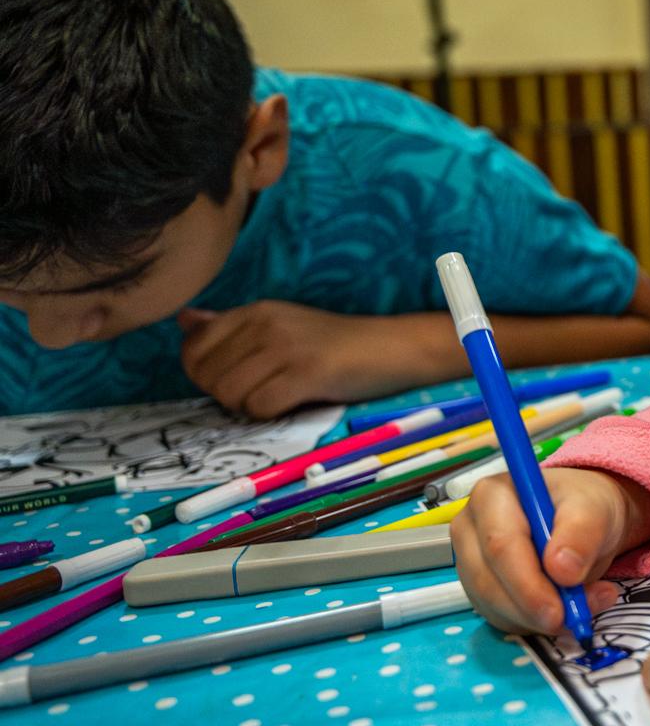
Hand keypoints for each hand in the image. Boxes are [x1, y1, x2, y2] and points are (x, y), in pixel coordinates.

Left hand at [177, 302, 431, 418]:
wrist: (390, 348)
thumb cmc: (334, 344)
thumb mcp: (279, 324)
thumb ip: (230, 325)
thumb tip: (184, 319)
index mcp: (255, 310)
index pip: (193, 348)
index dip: (205, 374)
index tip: (237, 378)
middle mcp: (265, 323)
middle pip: (207, 377)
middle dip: (227, 394)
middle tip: (262, 391)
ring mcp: (286, 347)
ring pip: (229, 394)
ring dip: (249, 407)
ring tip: (278, 397)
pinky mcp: (308, 373)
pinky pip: (260, 407)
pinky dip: (272, 414)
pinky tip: (293, 403)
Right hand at [451, 467, 649, 634]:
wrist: (586, 521)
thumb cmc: (585, 507)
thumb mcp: (595, 510)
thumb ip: (582, 533)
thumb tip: (563, 570)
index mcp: (492, 496)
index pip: (500, 545)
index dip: (527, 583)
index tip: (558, 609)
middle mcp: (472, 528)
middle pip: (488, 579)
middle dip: (530, 607)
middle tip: (569, 620)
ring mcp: (472, 560)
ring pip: (491, 604)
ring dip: (534, 619)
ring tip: (581, 609)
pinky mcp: (481, 588)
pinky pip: (499, 617)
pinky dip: (531, 623)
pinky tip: (563, 612)